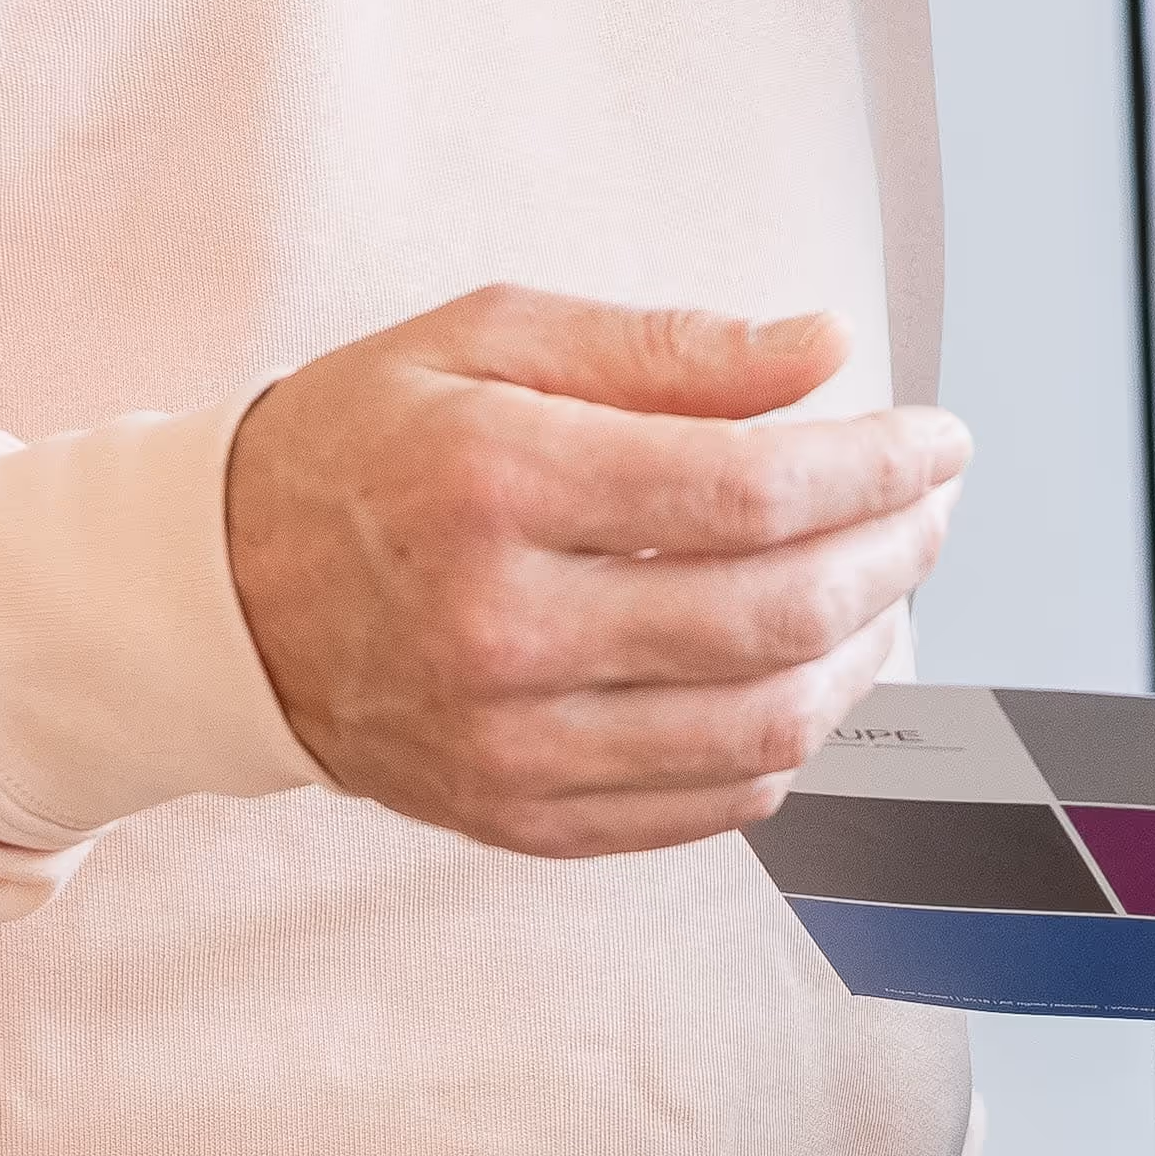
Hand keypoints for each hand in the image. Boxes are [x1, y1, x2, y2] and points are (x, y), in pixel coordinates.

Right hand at [219, 289, 966, 858]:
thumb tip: (824, 352)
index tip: (940, 440)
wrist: (214, 597)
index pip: (751, 489)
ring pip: (763, 728)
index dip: (879, 465)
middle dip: (896, 553)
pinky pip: (706, 806)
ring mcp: (507, 743)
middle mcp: (503, 629)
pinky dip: (788, 741)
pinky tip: (805, 672)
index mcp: (497, 485)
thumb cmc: (364, 446)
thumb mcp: (490, 338)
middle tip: (930, 506)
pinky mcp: (516, 817)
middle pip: (776, 615)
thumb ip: (666, 347)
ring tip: (886, 587)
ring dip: (864, 654)